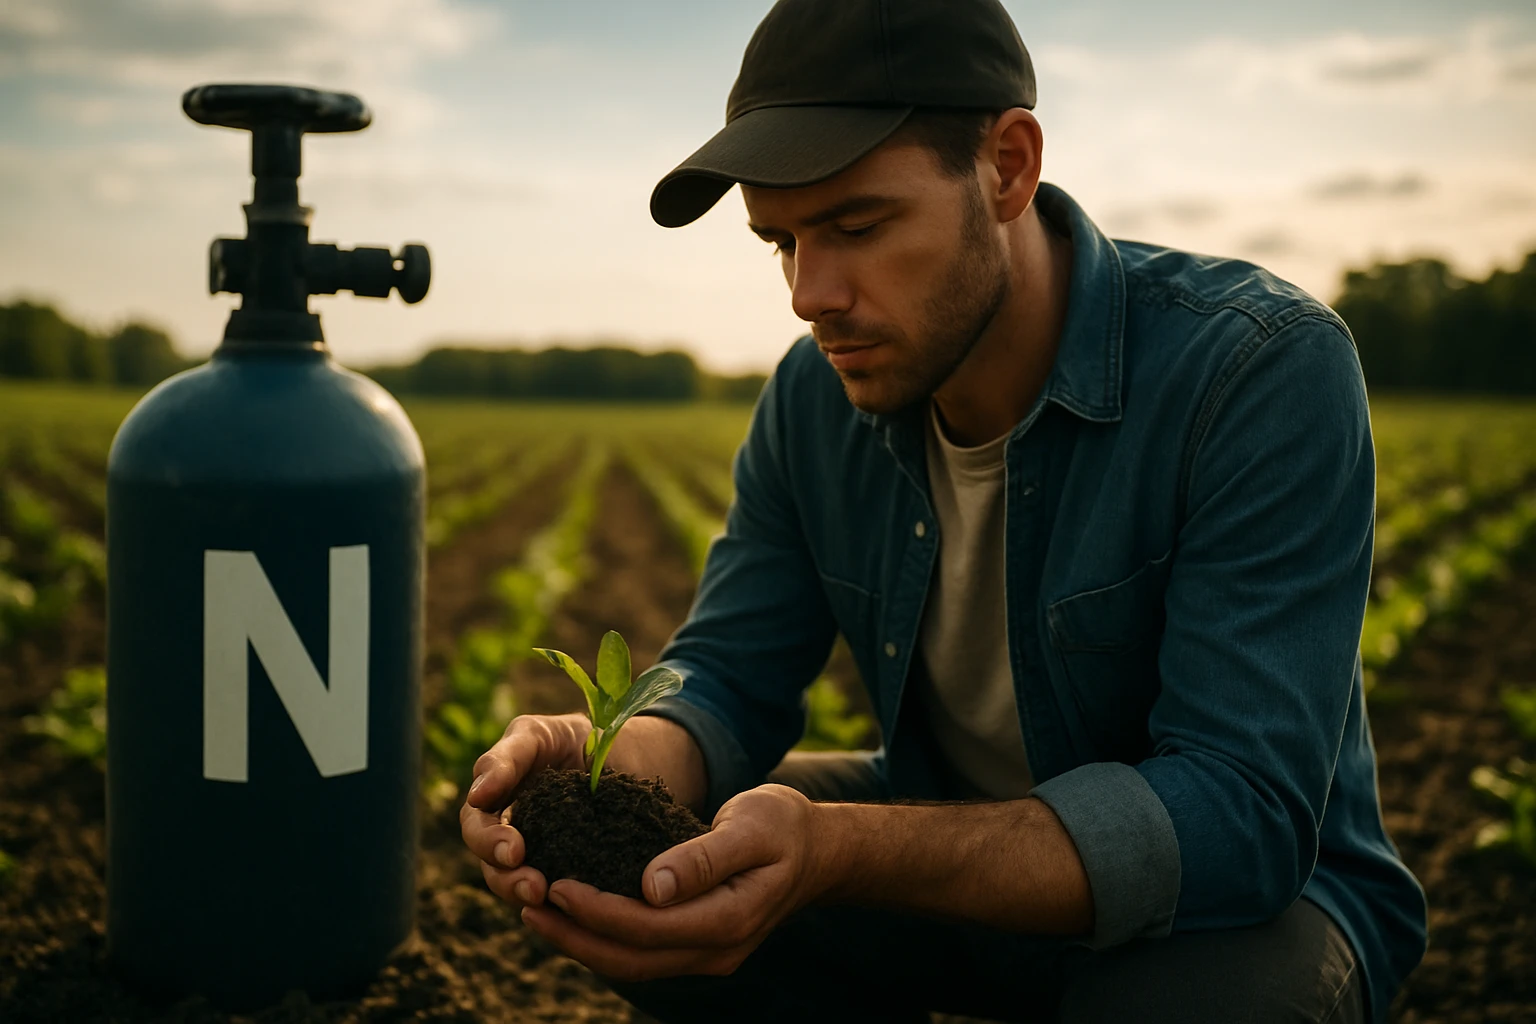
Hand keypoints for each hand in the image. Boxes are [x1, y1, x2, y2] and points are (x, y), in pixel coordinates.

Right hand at [460, 712, 590, 910]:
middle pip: (493, 866)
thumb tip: (476, 794)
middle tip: (533, 886)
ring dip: (528, 895)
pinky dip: (561, 905)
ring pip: (518, 886)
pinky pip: (557, 897)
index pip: (477, 828)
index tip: (514, 850)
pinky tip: (575, 908)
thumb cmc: (571, 738)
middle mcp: (509, 834)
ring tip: (549, 897)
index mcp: (493, 803)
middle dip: (508, 878)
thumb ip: (506, 758)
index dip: (489, 842)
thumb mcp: (538, 734)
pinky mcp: (568, 874)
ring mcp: (537, 857)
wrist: (624, 754)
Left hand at [519, 783, 831, 982]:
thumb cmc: (784, 826)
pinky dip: (602, 938)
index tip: (558, 884)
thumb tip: (652, 887)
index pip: (649, 927)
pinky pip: (641, 953)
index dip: (599, 911)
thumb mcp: (751, 826)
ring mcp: (707, 955)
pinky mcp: (696, 945)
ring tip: (536, 912)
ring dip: (581, 943)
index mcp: (729, 919)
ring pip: (632, 964)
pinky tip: (573, 915)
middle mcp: (716, 950)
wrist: (818, 850)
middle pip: (631, 958)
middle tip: (527, 904)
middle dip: (574, 936)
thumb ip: (705, 857)